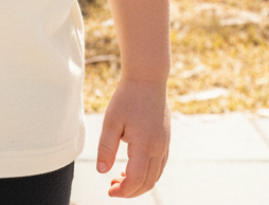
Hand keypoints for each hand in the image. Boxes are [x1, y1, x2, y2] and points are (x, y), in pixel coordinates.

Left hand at [96, 78, 169, 197]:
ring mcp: (165, 144)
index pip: (136, 179)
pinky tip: (132, 167)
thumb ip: (106, 148)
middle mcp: (159, 148)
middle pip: (148, 182)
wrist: (147, 78)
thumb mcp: (111, 121)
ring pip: (155, 176)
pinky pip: (159, 165)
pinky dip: (147, 173)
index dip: (123, 190)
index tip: (109, 190)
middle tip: (112, 187)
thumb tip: (102, 172)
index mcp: (145, 144)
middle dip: (131, 191)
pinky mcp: (166, 139)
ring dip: (139, 183)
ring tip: (120, 177)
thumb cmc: (126, 97)